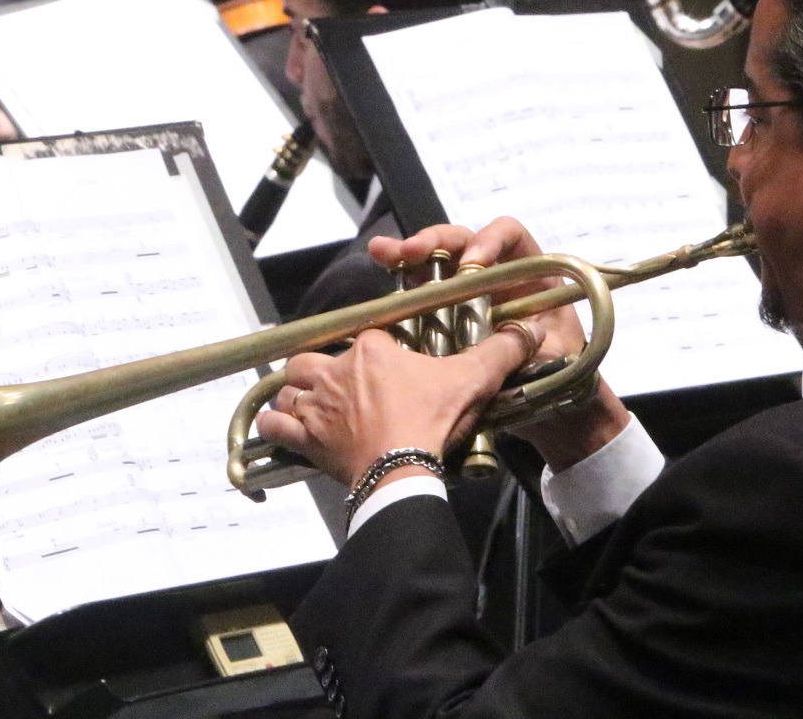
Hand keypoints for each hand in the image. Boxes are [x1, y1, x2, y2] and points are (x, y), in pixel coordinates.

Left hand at [255, 326, 538, 486]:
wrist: (403, 469)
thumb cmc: (431, 421)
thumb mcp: (471, 380)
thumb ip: (499, 352)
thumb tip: (528, 332)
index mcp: (372, 349)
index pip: (367, 340)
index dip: (377, 354)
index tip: (392, 372)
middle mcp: (336, 370)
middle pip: (314, 359)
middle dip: (321, 370)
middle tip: (343, 389)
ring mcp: (316, 404)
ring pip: (289, 389)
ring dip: (296, 398)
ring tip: (311, 409)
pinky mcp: (305, 437)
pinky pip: (274, 426)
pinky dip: (275, 428)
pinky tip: (284, 431)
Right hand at [369, 217, 628, 470]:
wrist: (549, 408)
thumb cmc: (559, 374)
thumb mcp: (554, 356)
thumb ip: (537, 343)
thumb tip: (523, 333)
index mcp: (529, 271)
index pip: (510, 236)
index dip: (491, 240)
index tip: (473, 264)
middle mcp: (495, 273)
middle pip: (464, 240)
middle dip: (436, 241)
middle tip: (412, 252)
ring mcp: (467, 289)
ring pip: (437, 258)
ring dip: (408, 250)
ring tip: (383, 251)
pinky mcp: (444, 310)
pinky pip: (421, 285)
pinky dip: (400, 273)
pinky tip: (381, 260)